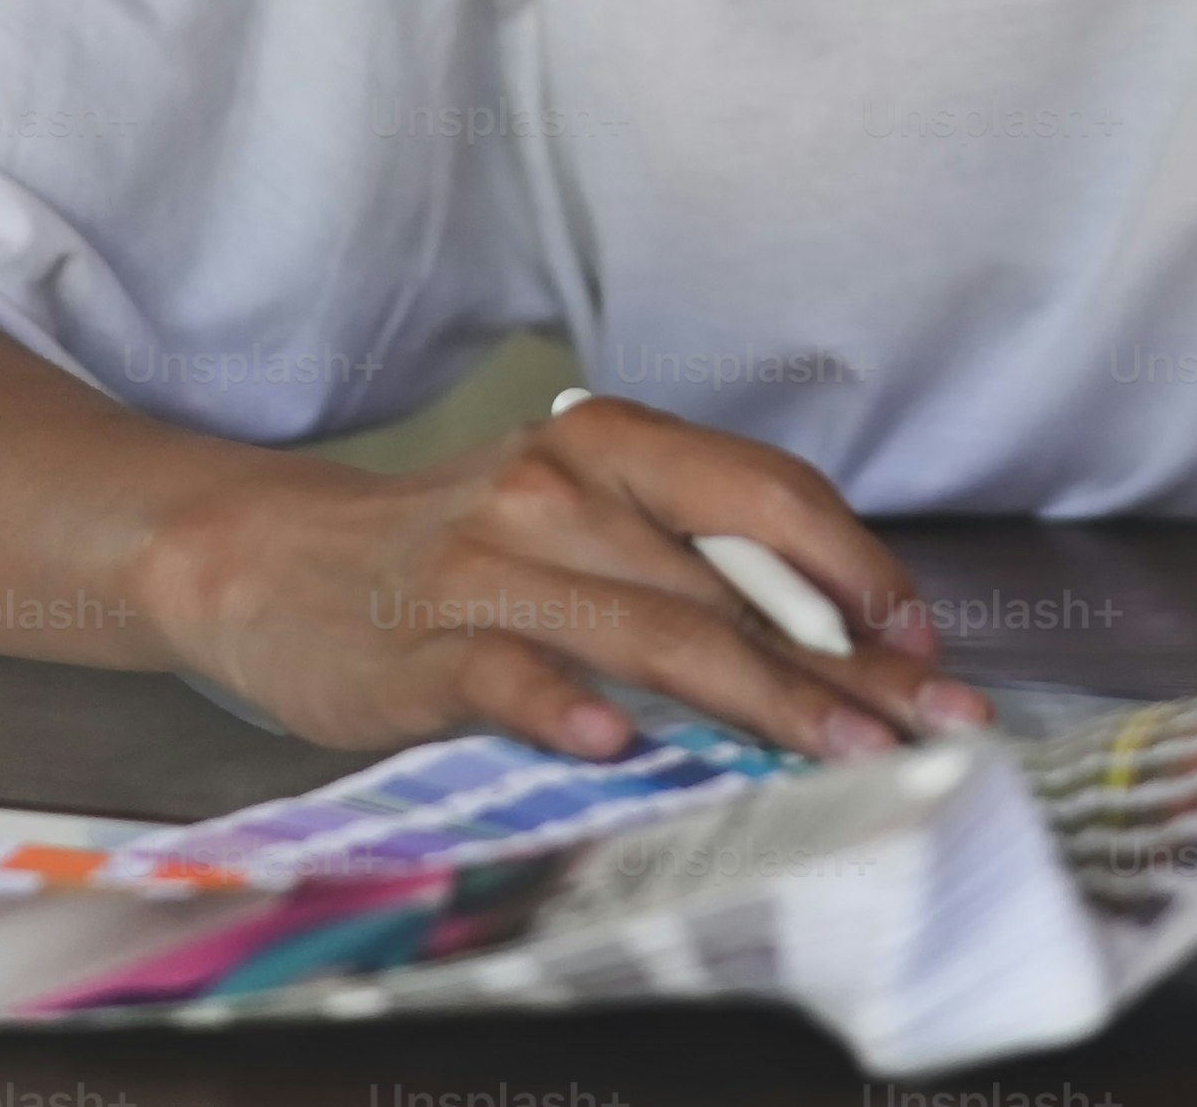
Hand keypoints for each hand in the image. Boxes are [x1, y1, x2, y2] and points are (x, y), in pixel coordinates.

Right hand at [125, 393, 993, 763]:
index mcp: (611, 445)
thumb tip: (849, 645)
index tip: (922, 643)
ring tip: (843, 750)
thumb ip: (689, 560)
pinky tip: (615, 745)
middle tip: (927, 725)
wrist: (268, 558)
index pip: (765, 495)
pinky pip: (510, 675)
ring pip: (651, 632)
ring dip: (762, 700)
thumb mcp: (576, 516)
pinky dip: (565, 708)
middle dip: (844, 666)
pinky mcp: (423, 647)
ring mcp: (490, 568)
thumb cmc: (459, 551)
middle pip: (729, 585)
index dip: (857, 568)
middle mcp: (560, 490)